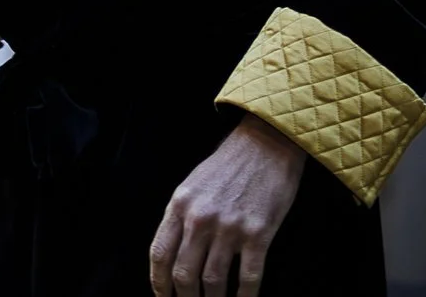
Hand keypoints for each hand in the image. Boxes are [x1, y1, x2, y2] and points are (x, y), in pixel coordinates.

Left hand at [148, 115, 305, 295]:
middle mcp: (200, 218)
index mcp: (180, 205)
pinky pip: (248, 278)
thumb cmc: (229, 164)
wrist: (267, 142)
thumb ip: (181, 216)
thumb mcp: (193, 184)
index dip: (159, 284)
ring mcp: (229, 227)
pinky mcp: (258, 233)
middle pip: (184, 275)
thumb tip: (174, 255)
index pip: (160, 255)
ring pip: (213, 281)